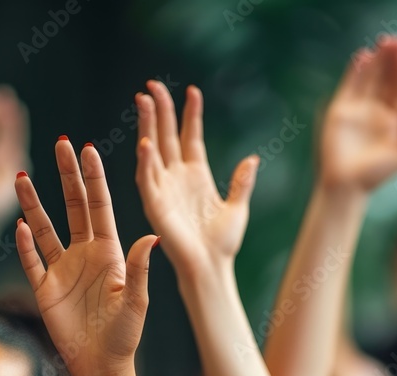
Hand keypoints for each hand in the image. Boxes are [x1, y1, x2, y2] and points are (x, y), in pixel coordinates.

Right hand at [14, 138, 156, 375]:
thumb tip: (151, 238)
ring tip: (21, 176)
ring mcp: (63, 270)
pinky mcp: (45, 289)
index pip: (101, 206)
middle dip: (67, 175)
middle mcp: (85, 254)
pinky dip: (24, 245)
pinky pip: (31, 261)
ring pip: (45, 228)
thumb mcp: (136, 302)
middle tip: (60, 143)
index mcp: (110, 252)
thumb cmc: (126, 336)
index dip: (94, 178)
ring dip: (34, 203)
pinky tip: (18, 225)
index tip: (88, 149)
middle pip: (74, 207)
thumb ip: (139, 269)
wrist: (102, 367)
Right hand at [135, 82, 258, 276]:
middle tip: (152, 85)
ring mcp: (164, 189)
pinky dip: (145, 162)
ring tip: (144, 101)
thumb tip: (252, 158)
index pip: (190, 136)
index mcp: (197, 175)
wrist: (211, 267)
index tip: (192, 91)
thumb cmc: (223, 243)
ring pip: (152, 150)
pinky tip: (145, 144)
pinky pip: (147, 179)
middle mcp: (176, 178)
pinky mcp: (155, 205)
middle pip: (166, 136)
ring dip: (147, 126)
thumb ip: (242, 182)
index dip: (191, 114)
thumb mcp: (238, 207)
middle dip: (160, 110)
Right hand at [319, 36, 396, 192]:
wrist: (347, 185)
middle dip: (391, 60)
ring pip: (369, 78)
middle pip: (386, 78)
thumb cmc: (376, 175)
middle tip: (396, 41)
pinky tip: (362, 57)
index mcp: (394, 119)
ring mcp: (358, 110)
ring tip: (382, 42)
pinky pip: (349, 86)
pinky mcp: (340, 111)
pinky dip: (355, 71)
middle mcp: (376, 111)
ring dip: (376, 60)